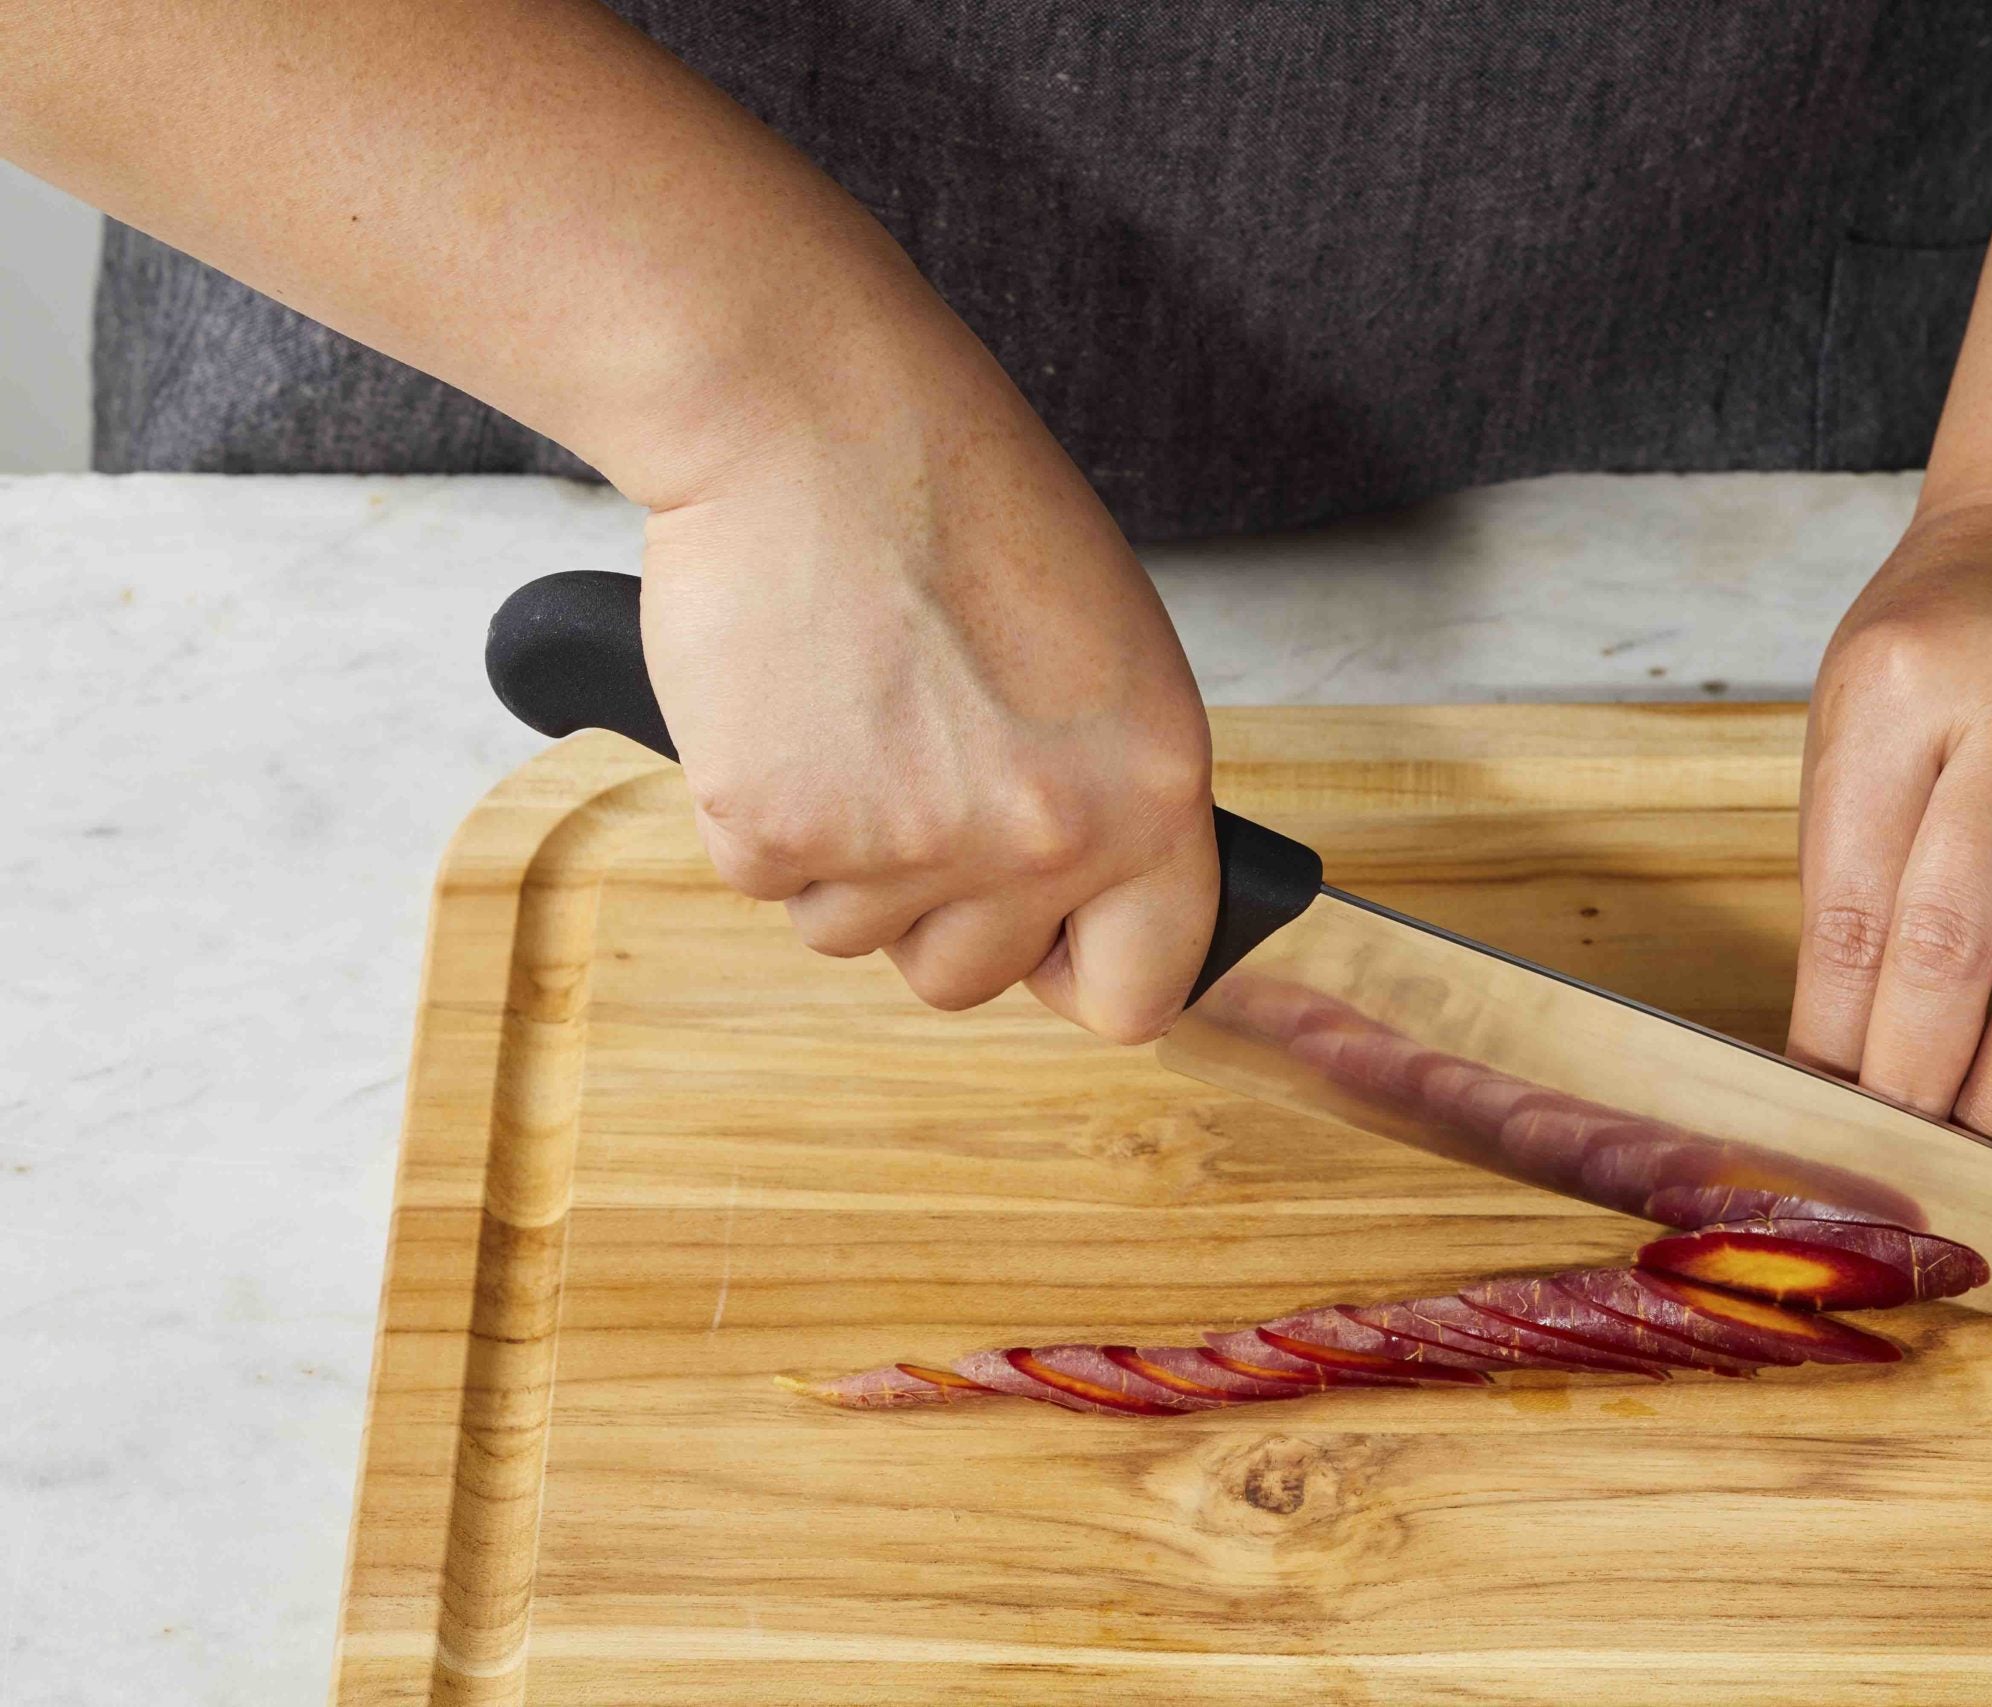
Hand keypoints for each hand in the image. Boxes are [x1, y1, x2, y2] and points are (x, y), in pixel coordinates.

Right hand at [635, 298, 1217, 1044]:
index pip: (1139, 992)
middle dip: (935, 904)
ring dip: (842, 854)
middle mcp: (1045, 839)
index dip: (1080, 965)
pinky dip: (760, 809)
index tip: (1046, 936)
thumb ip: (1104, 794)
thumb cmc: (956, 498)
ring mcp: (908, 845)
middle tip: (916, 769)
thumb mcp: (1105, 653)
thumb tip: (1076, 899)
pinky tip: (784, 701)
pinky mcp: (777, 830)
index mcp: (1152, 792)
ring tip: (851, 711)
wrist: (809, 415)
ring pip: (855, 936)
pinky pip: (763, 880)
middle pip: (970, 978)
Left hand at [1787, 503, 1991, 1147]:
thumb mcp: (1851, 721)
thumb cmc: (1935, 655)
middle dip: (1923, 1070)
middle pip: (1964, 935)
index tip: (1815, 1105)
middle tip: (1894, 1153)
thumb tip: (1838, 1051)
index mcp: (1903, 687)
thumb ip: (1849, 872)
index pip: (1860, 897)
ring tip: (1977, 1150)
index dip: (1838, 1025)